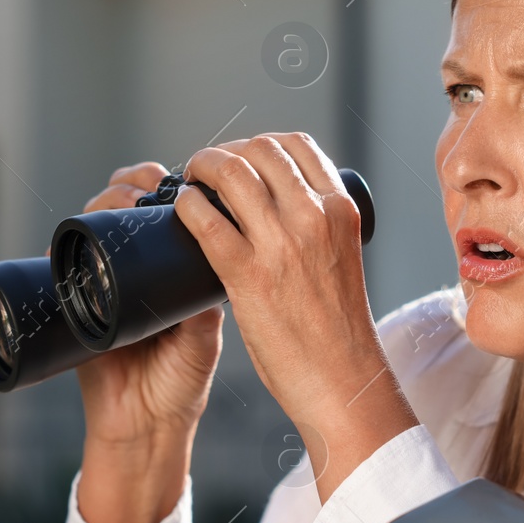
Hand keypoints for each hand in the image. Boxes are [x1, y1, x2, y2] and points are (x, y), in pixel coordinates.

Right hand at [73, 162, 224, 522]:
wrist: (145, 423)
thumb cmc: (181, 381)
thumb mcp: (202, 339)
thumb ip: (205, 308)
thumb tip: (215, 264)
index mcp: (175, 267)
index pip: (171, 211)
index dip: (174, 187)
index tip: (185, 176)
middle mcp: (140, 265)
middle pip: (131, 203)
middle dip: (137, 182)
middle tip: (150, 182)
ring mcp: (105, 277)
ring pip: (99, 220)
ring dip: (107, 199)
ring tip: (124, 198)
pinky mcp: (74, 296)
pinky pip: (64, 257)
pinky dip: (71, 235)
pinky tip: (85, 226)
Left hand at [175, 133, 416, 501]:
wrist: (342, 378)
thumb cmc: (338, 328)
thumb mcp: (340, 258)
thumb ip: (317, 228)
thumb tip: (278, 209)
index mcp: (341, 210)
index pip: (297, 146)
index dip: (261, 144)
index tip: (243, 158)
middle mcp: (314, 217)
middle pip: (260, 150)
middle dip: (227, 151)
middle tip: (208, 169)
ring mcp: (281, 243)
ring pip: (231, 173)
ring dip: (202, 167)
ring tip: (190, 182)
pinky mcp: (249, 275)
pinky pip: (206, 221)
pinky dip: (188, 205)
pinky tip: (181, 210)